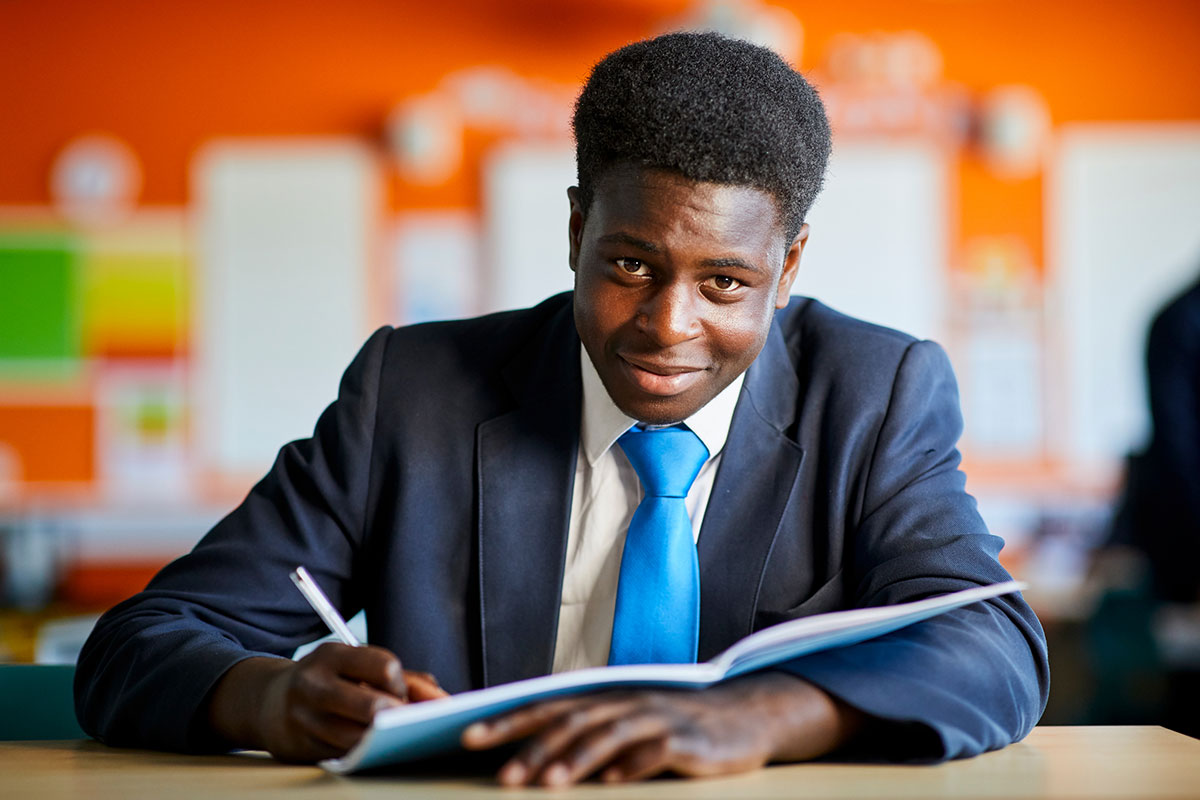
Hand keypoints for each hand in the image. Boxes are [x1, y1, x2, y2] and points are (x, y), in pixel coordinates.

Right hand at [207, 642, 446, 761]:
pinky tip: (372, 748)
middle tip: (403, 720)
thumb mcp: (356, 666)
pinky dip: (365, 753)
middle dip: (397, 717)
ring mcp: (304, 718)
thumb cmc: (329, 681)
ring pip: (360, 738)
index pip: (384, 666)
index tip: (400, 692)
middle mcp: (314, 684)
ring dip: (383, 740)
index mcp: (332, 655)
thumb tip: (440, 697)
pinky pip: (344, 755)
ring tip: (392, 735)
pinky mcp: (301, 747)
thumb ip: (402, 677)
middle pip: (374, 707)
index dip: (402, 684)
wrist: (268, 702)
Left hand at [461, 671, 862, 786]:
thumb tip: (531, 761)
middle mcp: (623, 702)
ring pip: (608, 735)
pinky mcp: (685, 739)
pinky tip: (611, 783)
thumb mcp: (625, 723)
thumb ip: (584, 735)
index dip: (507, 722)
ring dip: (576, 759)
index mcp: (602, 699)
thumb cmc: (672, 725)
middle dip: (534, 748)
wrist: (741, 717)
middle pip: (571, 722)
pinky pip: (655, 751)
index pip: (545, 707)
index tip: (468, 738)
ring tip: (549, 784)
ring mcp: (655, 718)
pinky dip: (631, 765)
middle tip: (502, 776)